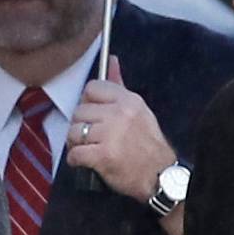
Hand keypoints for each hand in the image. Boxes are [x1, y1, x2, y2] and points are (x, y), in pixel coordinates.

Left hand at [64, 59, 176, 203]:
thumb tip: (110, 59)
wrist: (160, 175)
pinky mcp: (103, 155)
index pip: (92, 88)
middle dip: (80, 126)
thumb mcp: (138, 110)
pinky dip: (76, 160)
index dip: (87, 103)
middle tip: (91, 137)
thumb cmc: (147, 144)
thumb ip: (119, 86)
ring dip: (76, 143)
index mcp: (128, 100)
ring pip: (73, 131)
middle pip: (79, 111)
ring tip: (88, 149)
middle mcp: (119, 114)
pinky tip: (86, 162)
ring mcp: (111, 134)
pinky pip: (74, 153)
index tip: (94, 116)